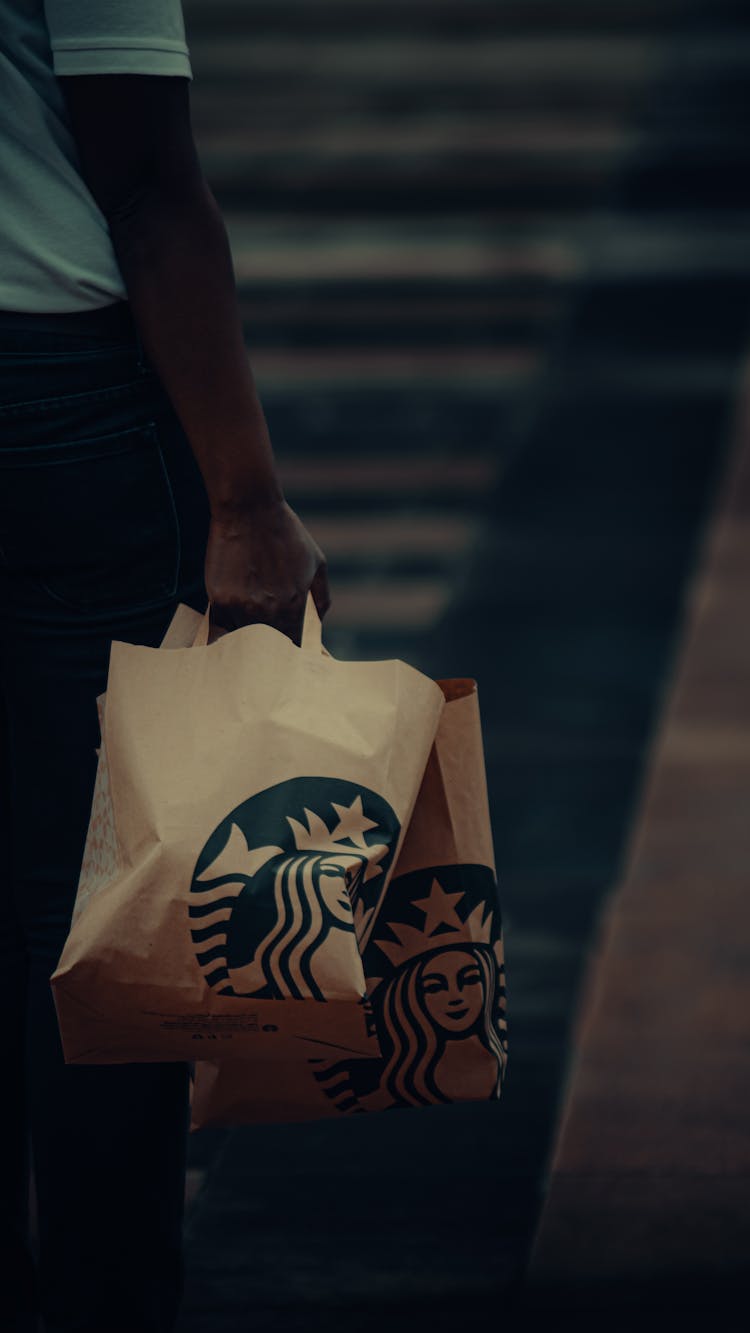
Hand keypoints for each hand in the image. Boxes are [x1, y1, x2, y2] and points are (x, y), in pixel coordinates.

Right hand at [204, 499, 329, 643]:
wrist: (249, 509)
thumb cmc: (285, 533)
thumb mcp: (317, 563)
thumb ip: (321, 598)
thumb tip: (319, 625)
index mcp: (294, 606)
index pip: (293, 645)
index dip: (291, 651)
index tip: (287, 654)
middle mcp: (269, 612)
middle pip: (268, 647)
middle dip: (268, 649)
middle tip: (265, 650)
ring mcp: (242, 607)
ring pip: (243, 639)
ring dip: (245, 638)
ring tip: (245, 636)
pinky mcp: (220, 599)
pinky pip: (220, 628)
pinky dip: (224, 631)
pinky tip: (227, 628)